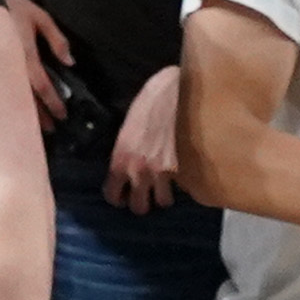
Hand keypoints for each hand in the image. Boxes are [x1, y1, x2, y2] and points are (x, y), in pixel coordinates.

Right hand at [3, 0, 72, 126]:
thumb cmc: (8, 5)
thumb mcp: (38, 15)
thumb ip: (55, 39)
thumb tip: (69, 62)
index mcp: (25, 55)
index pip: (41, 85)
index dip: (52, 102)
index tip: (62, 117)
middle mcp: (10, 67)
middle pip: (26, 97)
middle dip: (38, 115)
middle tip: (49, 131)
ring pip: (12, 96)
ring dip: (23, 113)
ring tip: (32, 127)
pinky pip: (0, 88)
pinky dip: (7, 101)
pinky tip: (10, 110)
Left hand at [103, 67, 185, 209]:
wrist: (181, 92)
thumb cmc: (152, 100)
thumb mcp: (129, 125)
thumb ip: (127, 149)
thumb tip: (128, 158)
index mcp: (121, 157)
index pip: (112, 194)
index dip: (117, 197)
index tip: (123, 194)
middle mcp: (140, 171)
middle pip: (139, 207)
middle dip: (142, 201)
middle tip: (146, 192)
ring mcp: (164, 173)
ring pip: (163, 202)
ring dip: (164, 195)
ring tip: (166, 185)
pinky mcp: (186, 170)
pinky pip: (183, 189)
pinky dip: (182, 186)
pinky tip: (181, 175)